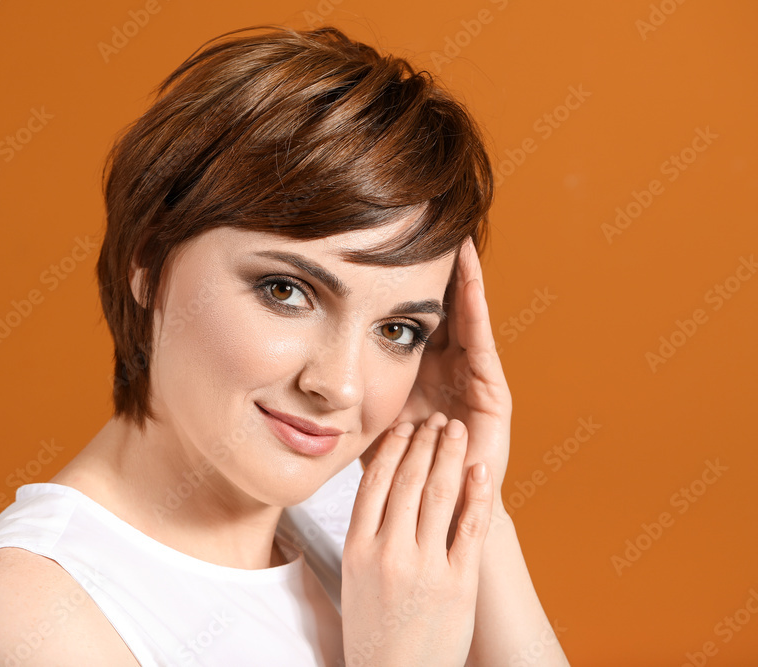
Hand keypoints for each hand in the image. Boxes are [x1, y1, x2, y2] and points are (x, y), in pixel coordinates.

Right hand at [342, 413, 493, 665]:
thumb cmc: (374, 632)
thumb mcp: (353, 580)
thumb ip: (364, 537)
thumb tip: (376, 493)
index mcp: (358, 550)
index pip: (374, 483)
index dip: (391, 449)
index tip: (403, 428)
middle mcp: (389, 553)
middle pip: (408, 481)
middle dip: (424, 443)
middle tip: (435, 420)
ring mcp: (425, 567)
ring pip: (438, 495)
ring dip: (448, 456)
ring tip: (455, 431)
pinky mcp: (458, 583)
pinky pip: (471, 528)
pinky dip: (477, 495)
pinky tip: (480, 470)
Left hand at [361, 236, 511, 511]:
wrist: (434, 518)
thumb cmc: (396, 472)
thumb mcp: (361, 419)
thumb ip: (341, 394)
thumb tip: (296, 371)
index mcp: (417, 370)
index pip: (407, 315)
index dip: (396, 281)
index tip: (382, 241)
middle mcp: (447, 369)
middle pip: (439, 306)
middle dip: (432, 267)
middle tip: (427, 220)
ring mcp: (472, 379)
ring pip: (464, 314)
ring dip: (459, 275)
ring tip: (453, 232)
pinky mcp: (494, 393)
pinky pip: (482, 339)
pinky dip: (475, 302)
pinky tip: (468, 270)